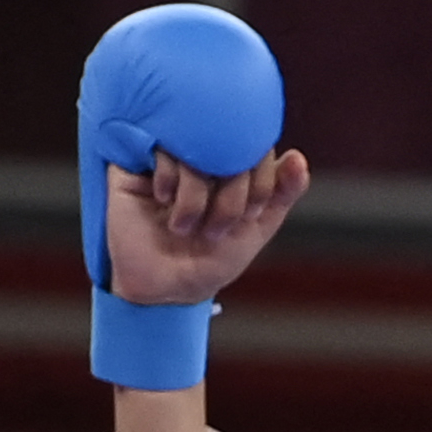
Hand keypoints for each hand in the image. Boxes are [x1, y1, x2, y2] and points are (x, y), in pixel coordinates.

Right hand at [103, 147, 308, 307]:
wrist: (163, 285)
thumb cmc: (211, 258)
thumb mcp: (256, 228)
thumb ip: (281, 194)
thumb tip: (298, 156)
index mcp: (233, 166)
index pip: (259, 148)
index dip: (261, 182)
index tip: (250, 216)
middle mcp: (202, 154)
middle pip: (231, 146)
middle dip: (232, 196)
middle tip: (217, 230)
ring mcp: (169, 153)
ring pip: (197, 147)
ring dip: (197, 195)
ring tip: (185, 226)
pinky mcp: (133, 157)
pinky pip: (161, 147)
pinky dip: (170, 180)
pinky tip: (162, 201)